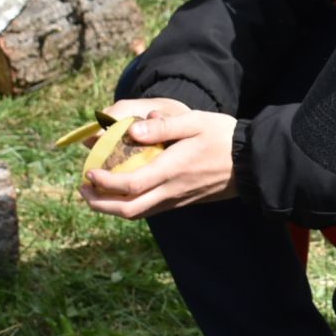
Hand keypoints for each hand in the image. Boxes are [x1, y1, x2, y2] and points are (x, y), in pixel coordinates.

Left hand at [80, 100, 237, 218]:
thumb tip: (131, 130)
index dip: (105, 182)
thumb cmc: (222, 137)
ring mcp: (177, 200)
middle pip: (128, 209)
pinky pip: (150, 209)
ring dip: (111, 207)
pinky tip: (123, 191)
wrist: (251, 162)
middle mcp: (171, 191)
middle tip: (83, 188)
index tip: (89, 171)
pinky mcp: (182, 202)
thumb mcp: (194, 121)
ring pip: (137, 213)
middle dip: (100, 203)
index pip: (130, 185)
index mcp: (171, 170)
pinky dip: (129, 204)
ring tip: (96, 192)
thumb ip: (162, 126)